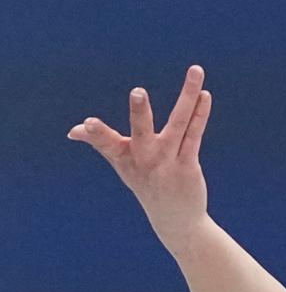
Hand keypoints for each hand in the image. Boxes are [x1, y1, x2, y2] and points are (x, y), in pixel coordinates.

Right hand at [68, 65, 213, 250]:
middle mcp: (145, 159)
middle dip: (139, 113)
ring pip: (179, 124)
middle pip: (141, 132)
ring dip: (188, 97)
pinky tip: (205, 95)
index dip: (96, 134)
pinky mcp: (188, 165)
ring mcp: (168, 162)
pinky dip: (200, 114)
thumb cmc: (145, 184)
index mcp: (124, 158)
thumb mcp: (122, 165)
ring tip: (196, 71)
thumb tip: (74, 130)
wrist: (174, 220)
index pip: (106, 144)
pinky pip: (195, 135)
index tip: (86, 124)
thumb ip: (102, 142)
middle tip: (137, 92)